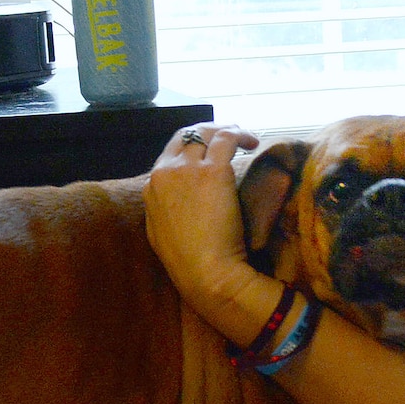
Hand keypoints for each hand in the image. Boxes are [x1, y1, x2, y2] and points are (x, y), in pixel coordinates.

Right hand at [144, 122, 262, 312]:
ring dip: (227, 130)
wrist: (205, 273)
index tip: (208, 152)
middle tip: (228, 136)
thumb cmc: (187, 264)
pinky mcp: (214, 171)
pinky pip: (226, 138)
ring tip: (245, 137)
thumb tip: (167, 201)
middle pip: (186, 136)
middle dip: (207, 131)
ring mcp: (188, 169)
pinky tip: (252, 142)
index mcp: (151, 188)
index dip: (191, 148)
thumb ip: (160, 210)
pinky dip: (240, 134)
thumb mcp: (160, 235)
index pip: (169, 153)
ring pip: (206, 132)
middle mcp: (166, 172)